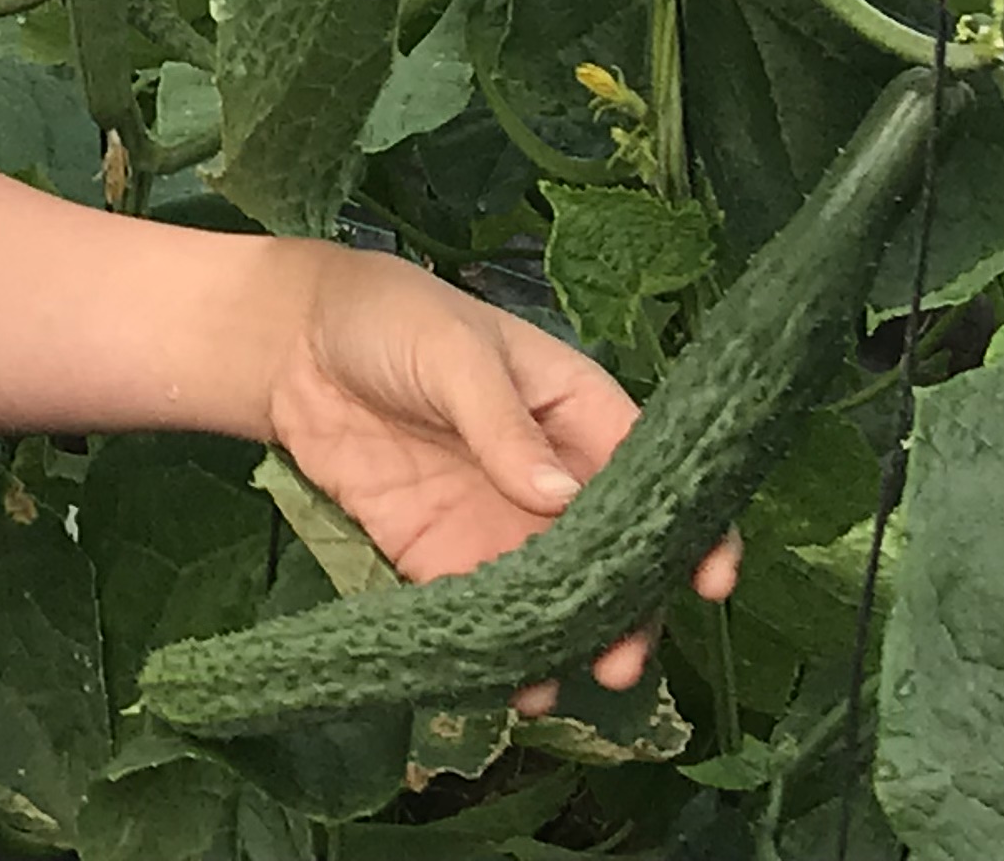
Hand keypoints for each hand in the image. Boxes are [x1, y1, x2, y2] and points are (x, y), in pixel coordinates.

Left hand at [262, 245, 738, 716]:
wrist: (293, 343)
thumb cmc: (392, 318)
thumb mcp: (454, 352)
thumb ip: (503, 424)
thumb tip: (564, 498)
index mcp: (577, 411)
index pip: (652, 476)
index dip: (692, 529)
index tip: (711, 581)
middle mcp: (552, 477)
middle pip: (612, 556)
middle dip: (626, 611)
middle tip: (621, 661)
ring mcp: (499, 522)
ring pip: (553, 597)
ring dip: (564, 642)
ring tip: (556, 684)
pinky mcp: (440, 555)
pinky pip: (480, 611)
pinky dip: (496, 649)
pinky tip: (504, 684)